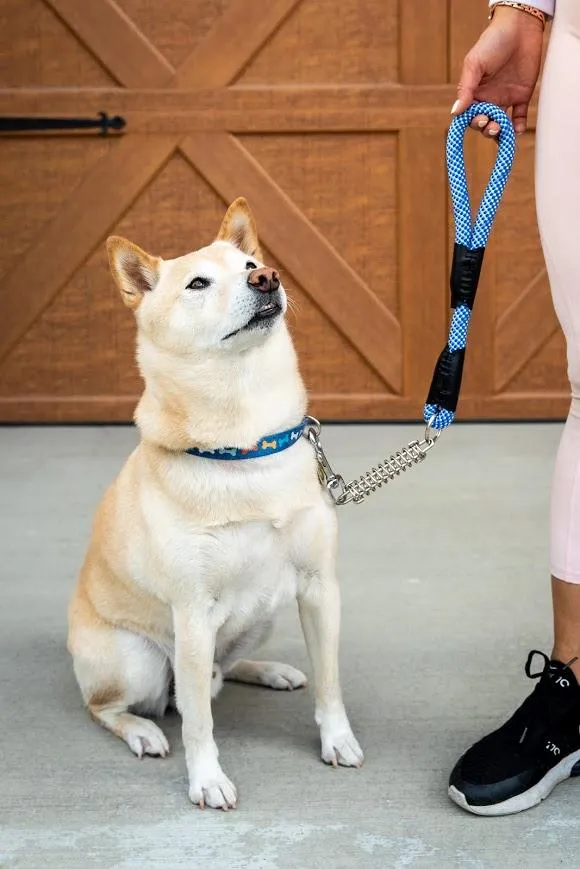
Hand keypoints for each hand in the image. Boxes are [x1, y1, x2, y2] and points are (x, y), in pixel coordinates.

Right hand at [452, 6, 543, 137]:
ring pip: (500, 124)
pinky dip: (518, 127)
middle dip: (486, 128)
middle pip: (484, 123)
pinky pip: (519, 117)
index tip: (479, 120)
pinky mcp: (522, 96)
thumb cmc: (492, 42)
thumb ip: (465, 89)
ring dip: (500, 131)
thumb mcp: (474, 64)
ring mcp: (505, 98)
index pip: (469, 115)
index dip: (472, 122)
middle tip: (491, 125)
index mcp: (474, 92)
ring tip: (501, 129)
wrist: (520, 27)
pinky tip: (517, 129)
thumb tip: (455, 112)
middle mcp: (488, 98)